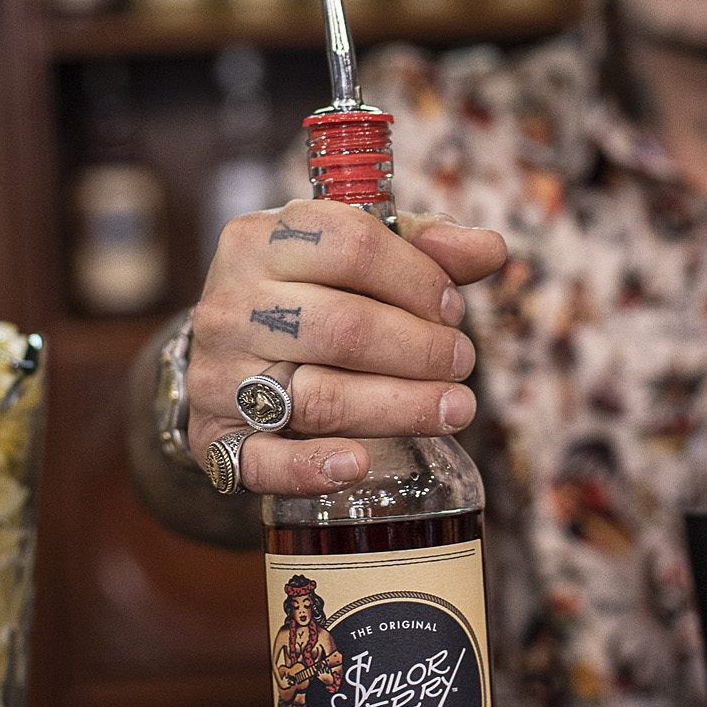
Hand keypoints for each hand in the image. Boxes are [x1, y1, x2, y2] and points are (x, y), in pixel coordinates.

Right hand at [187, 201, 506, 497]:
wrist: (225, 354)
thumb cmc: (307, 293)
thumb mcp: (353, 253)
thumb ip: (424, 247)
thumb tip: (491, 249)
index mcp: (260, 239)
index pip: (350, 244)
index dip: (417, 277)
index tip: (453, 307)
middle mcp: (231, 303)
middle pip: (342, 326)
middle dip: (420, 347)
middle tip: (462, 361)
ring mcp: (218, 373)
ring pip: (319, 395)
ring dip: (400, 406)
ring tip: (455, 409)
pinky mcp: (215, 438)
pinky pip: (261, 461)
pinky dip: (312, 467)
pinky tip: (359, 464)